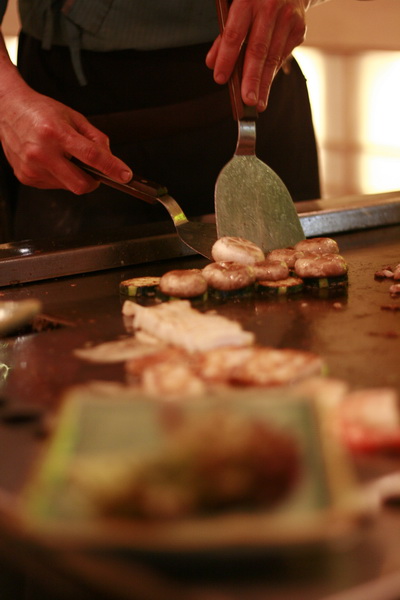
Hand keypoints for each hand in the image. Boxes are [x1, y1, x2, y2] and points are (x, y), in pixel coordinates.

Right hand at [0, 83, 131, 192]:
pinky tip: (52, 161)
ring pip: (68, 186)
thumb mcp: (73, 117)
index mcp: (56, 133)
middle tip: (94, 170)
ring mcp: (32, 168)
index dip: (112, 168)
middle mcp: (42, 152)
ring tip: (64, 157)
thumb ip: (96, 138)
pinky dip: (60, 177)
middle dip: (94, 181)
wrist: (8, 109)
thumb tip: (111, 159)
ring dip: (75, 176)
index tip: (124, 174)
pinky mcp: (26, 177)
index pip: (91, 156)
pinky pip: (54, 186)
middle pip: (81, 184)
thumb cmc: (40, 111)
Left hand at [206, 0, 307, 111]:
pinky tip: (266, 86)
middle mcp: (270, 7)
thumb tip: (212, 63)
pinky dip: (272, 73)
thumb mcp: (236, 6)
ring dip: (264, 84)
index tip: (220, 79)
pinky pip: (283, 56)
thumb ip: (225, 34)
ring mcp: (288, 18)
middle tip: (246, 100)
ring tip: (258, 103)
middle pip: (258, 50)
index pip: (234, 35)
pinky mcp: (299, 29)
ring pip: (273, 58)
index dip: (226, 59)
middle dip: (251, 79)